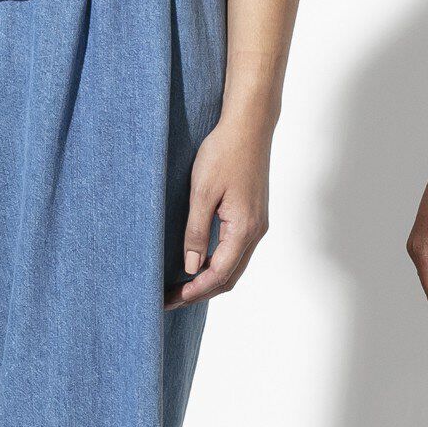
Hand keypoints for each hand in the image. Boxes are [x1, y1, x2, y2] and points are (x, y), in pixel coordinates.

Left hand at [170, 117, 272, 307]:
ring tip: (180, 286)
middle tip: (170, 299)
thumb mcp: (202, 192)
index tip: (171, 299)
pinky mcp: (253, 217)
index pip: (219, 274)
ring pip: (234, 266)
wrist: (249, 127)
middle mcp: (256, 232)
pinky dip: (217, 265)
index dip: (194, 291)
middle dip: (200, 292)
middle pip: (229, 277)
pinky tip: (198, 263)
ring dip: (209, 280)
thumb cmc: (224, 153)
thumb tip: (190, 266)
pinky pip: (236, 252)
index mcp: (244, 228)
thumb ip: (196, 232)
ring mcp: (257, 225)